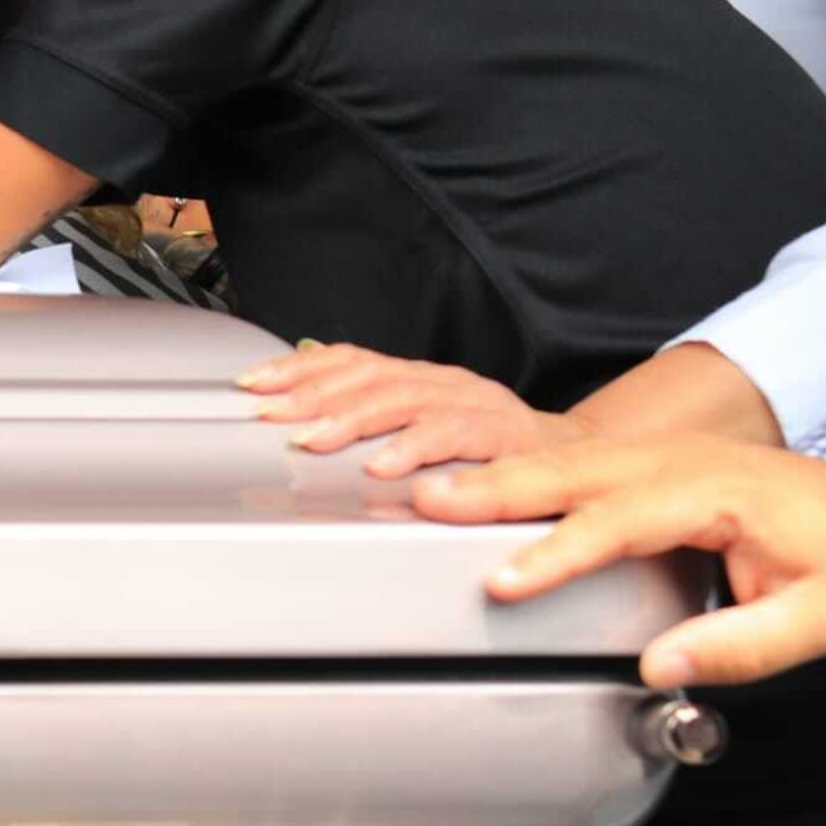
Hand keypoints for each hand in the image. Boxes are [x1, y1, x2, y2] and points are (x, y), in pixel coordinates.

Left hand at [237, 341, 586, 475]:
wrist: (572, 464)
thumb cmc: (490, 451)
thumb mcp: (425, 425)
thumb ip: (374, 411)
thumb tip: (305, 393)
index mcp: (419, 377)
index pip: (351, 359)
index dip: (299, 369)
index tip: (253, 385)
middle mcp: (442, 380)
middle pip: (369, 376)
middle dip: (313, 396)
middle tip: (273, 418)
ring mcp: (473, 402)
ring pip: (404, 400)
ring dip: (352, 421)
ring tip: (313, 441)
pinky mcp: (502, 433)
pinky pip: (454, 436)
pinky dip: (414, 449)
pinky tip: (383, 466)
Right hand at [412, 436, 825, 687]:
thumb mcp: (820, 616)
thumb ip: (741, 647)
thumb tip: (661, 669)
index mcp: (718, 493)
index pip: (622, 521)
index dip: (558, 551)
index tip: (505, 579)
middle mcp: (679, 461)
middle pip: (572, 472)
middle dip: (496, 491)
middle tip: (427, 505)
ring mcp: (660, 454)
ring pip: (563, 460)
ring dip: (495, 477)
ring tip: (429, 494)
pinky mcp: (647, 462)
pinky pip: (573, 462)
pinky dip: (519, 471)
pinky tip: (475, 485)